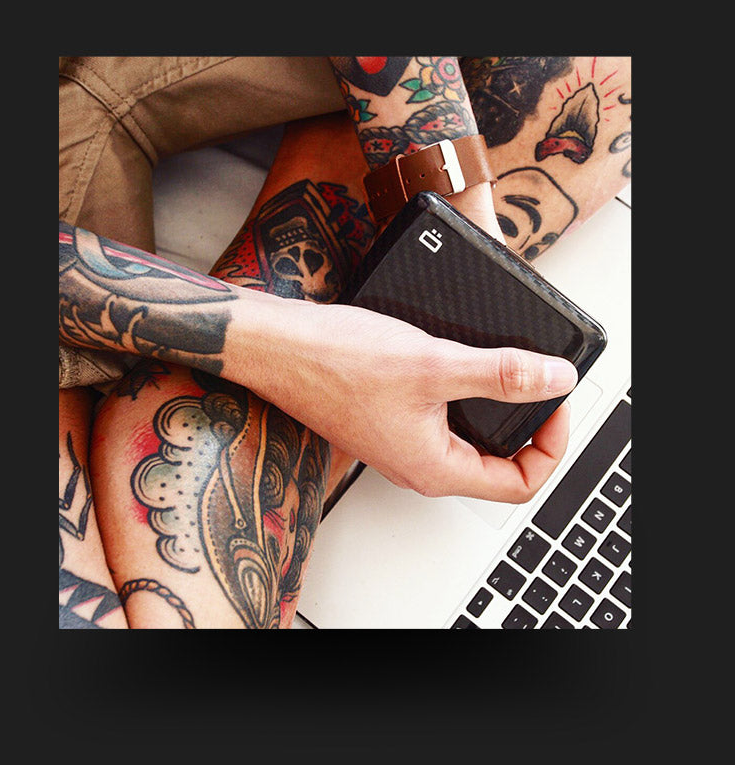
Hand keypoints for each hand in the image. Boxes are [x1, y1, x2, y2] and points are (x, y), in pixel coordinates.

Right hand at [224, 295, 575, 503]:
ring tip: (508, 374)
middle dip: (527, 428)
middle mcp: (417, 465)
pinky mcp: (389, 420)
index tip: (554, 402)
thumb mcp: (433, 364)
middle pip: (498, 466)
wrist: (278, 347)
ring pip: (469, 442)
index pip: (519, 483)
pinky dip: (465, 398)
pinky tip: (463, 365)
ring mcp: (401, 444)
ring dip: (497, 411)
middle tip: (539, 387)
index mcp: (432, 467)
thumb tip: (553, 380)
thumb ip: (501, 374)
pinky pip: (442, 422)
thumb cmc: (334, 362)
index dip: (549, 445)